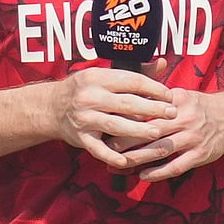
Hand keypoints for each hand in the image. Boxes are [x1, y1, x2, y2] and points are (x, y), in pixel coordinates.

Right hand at [47, 60, 175, 168]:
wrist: (52, 107)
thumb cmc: (86, 89)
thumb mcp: (106, 75)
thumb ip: (136, 72)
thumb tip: (163, 63)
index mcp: (99, 78)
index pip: (132, 81)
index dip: (154, 88)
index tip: (170, 96)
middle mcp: (90, 97)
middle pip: (127, 103)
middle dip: (152, 109)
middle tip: (172, 113)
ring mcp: (85, 118)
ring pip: (116, 125)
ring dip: (138, 130)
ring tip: (157, 132)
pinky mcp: (80, 137)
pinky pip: (97, 149)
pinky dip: (111, 156)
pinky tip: (126, 161)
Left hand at [114, 87, 223, 181]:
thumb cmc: (200, 107)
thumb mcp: (181, 94)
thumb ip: (157, 96)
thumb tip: (127, 97)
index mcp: (178, 100)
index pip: (148, 108)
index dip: (127, 116)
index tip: (109, 122)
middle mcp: (186, 118)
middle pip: (151, 130)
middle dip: (126, 139)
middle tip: (106, 146)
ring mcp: (194, 138)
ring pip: (160, 149)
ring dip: (137, 158)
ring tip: (118, 164)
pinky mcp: (200, 154)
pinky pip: (176, 166)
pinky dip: (158, 172)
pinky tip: (143, 176)